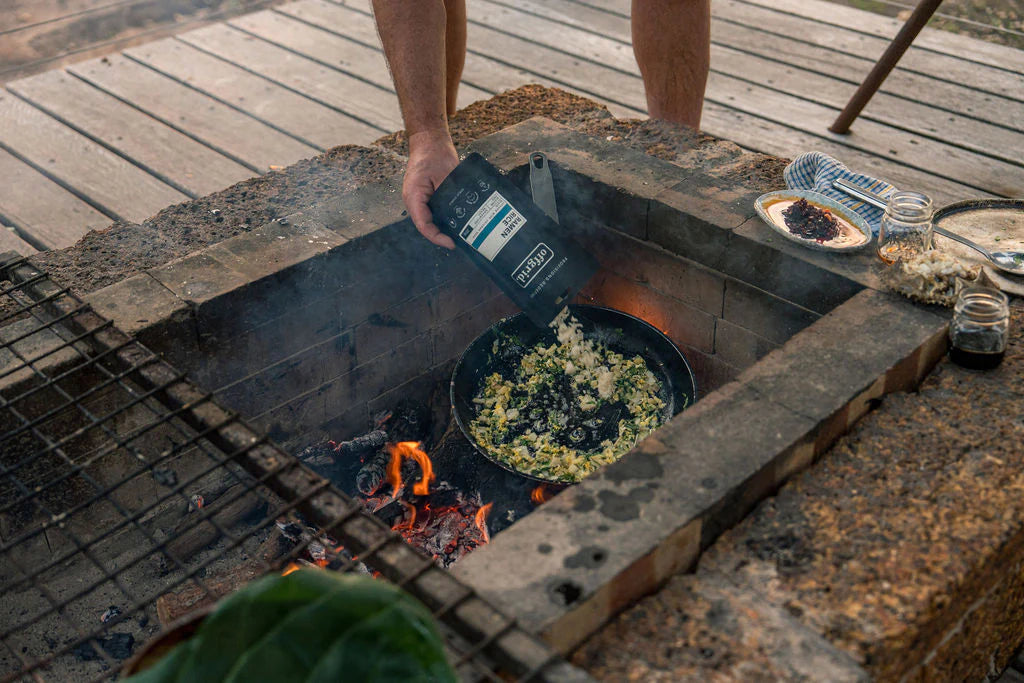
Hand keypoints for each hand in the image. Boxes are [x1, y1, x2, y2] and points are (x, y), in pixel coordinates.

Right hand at [404, 129, 457, 249]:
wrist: (429, 140)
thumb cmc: (434, 154)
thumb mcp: (446, 175)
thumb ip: (450, 195)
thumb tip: (460, 215)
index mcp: (413, 196)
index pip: (423, 225)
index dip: (437, 237)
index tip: (451, 243)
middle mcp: (413, 201)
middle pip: (426, 226)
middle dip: (441, 235)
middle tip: (460, 240)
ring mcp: (418, 199)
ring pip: (429, 221)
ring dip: (443, 228)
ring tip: (460, 234)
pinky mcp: (425, 197)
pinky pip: (433, 212)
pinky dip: (444, 218)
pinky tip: (456, 221)